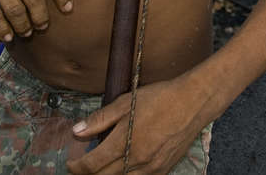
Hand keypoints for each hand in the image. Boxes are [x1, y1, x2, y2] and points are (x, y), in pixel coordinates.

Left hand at [65, 78, 206, 174]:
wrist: (194, 102)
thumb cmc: (160, 98)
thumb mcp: (126, 102)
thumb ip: (99, 120)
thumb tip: (76, 132)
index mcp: (125, 141)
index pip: (91, 165)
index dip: (76, 167)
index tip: (71, 163)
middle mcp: (138, 160)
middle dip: (88, 174)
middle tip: (82, 166)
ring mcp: (152, 168)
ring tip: (102, 166)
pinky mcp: (163, 171)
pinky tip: (124, 166)